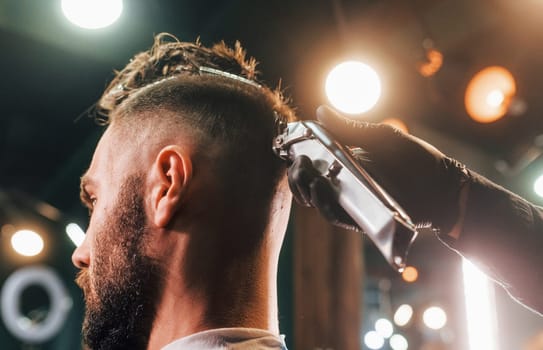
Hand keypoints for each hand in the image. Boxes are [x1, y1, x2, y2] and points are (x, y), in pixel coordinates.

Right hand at [288, 105, 469, 233]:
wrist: (443, 187)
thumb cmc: (416, 159)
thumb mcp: (382, 138)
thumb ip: (350, 129)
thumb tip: (320, 111)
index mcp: (345, 161)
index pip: (311, 160)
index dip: (295, 156)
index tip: (287, 148)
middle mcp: (344, 183)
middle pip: (307, 183)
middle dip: (296, 175)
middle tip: (298, 164)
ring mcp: (351, 201)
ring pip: (316, 200)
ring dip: (304, 189)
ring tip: (308, 175)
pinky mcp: (359, 219)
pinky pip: (334, 216)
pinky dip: (322, 204)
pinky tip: (319, 188)